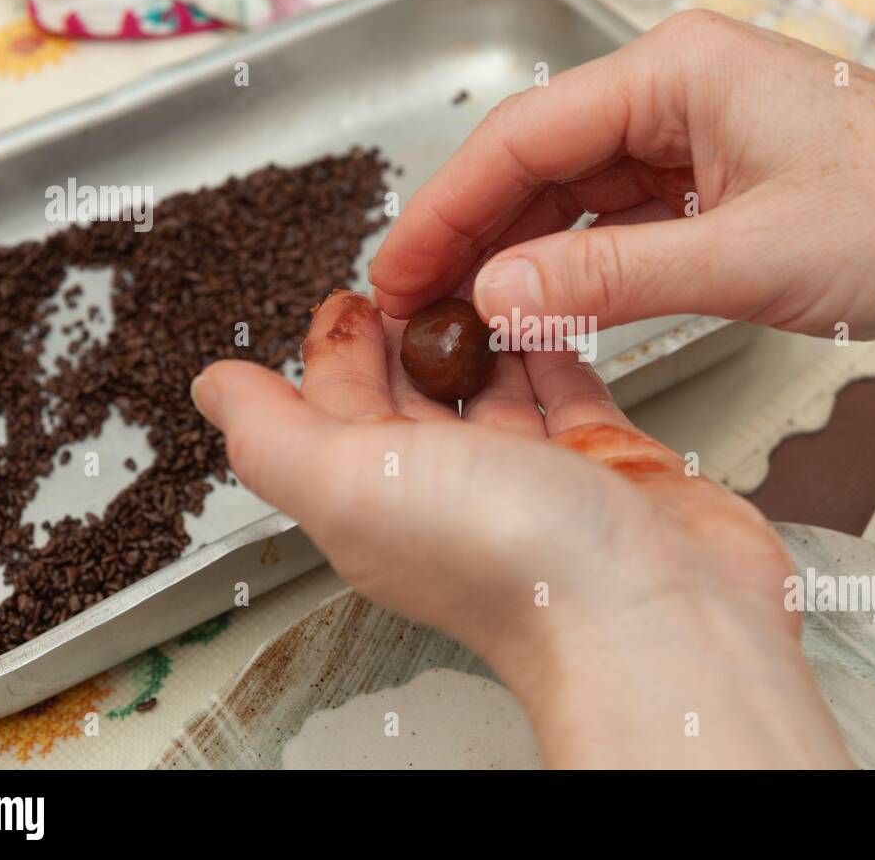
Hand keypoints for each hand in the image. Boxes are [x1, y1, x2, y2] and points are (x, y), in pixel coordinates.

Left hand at [191, 290, 852, 767]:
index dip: (336, 346)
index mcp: (381, 501)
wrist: (659, 615)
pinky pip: (569, 386)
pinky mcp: (605, 464)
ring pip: (494, 384)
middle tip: (419, 259)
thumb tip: (214, 391)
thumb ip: (275, 436)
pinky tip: (548, 305)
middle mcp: (454, 494)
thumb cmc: (515, 564)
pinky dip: (554, 343)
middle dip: (408, 324)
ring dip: (482, 326)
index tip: (349, 290)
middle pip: (414, 391)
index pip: (338, 408)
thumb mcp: (352, 483)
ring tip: (480, 263)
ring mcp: (533, 479)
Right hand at [370, 10, 874, 404]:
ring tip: (463, 315)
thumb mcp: (745, 258)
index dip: (446, 209)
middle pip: (539, 162)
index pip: (522, 136)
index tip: (395, 270)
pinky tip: (546, 305)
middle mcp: (676, 91)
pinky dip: (584, 264)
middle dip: (473, 234)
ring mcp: (698, 136)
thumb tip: (495, 299)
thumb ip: (610, 280)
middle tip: (412, 305)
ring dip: (523, 254)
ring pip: (577, 194)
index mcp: (674, 73)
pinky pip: (626, 220)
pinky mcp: (720, 181)